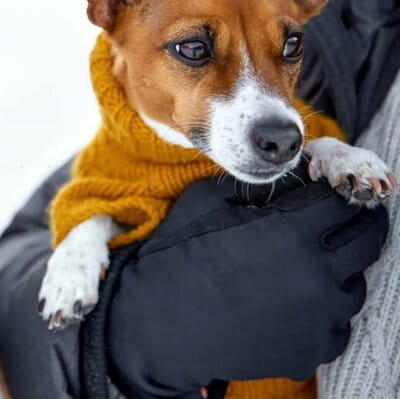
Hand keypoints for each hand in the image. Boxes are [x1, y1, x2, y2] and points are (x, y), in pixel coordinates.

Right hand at [104, 171, 387, 397]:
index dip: (336, 191)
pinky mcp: (311, 351)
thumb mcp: (207, 200)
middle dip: (354, 224)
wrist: (157, 324)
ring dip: (337, 272)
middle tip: (330, 223)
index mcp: (292, 231)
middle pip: (368, 239)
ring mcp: (318, 319)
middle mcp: (316, 275)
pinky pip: (337, 325)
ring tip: (300, 268)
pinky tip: (289, 304)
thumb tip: (295, 175)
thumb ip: (258, 184)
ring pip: (355, 285)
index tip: (325, 192)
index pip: (345, 200)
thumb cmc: (178, 256)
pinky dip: (321, 313)